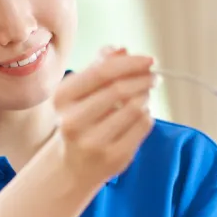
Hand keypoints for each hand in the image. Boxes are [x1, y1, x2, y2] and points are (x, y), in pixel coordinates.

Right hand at [50, 47, 156, 187]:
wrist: (74, 165)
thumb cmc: (81, 119)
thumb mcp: (81, 91)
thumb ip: (100, 66)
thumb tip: (121, 50)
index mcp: (62, 98)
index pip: (102, 71)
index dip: (130, 62)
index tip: (149, 60)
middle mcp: (72, 121)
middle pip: (120, 89)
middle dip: (143, 78)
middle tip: (154, 77)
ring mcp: (93, 142)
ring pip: (135, 107)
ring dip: (145, 96)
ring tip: (145, 95)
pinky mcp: (114, 157)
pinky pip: (142, 126)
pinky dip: (147, 115)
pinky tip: (140, 115)